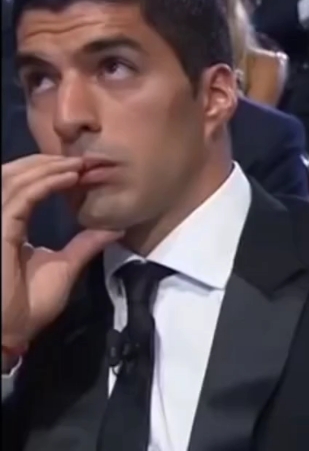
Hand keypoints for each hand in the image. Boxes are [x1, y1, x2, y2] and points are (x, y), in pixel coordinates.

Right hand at [2, 156, 121, 350]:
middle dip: (47, 162)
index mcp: (10, 227)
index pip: (23, 188)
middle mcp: (0, 221)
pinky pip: (21, 196)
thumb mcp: (64, 267)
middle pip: (14, 175)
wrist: (10, 334)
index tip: (81, 167)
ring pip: (16, 179)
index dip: (49, 172)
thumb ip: (84, 244)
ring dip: (48, 167)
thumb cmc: (29, 307)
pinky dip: (45, 182)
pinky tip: (69, 177)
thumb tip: (113, 228)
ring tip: (77, 164)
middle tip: (80, 158)